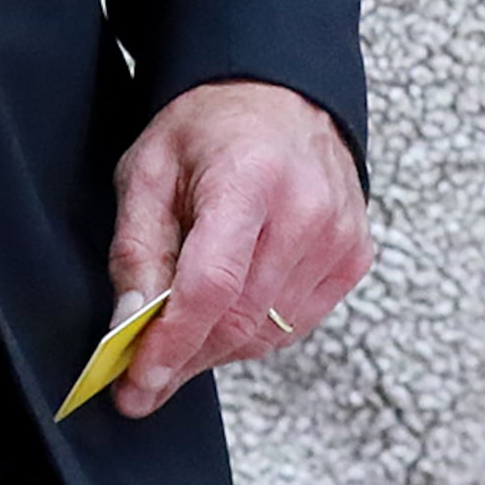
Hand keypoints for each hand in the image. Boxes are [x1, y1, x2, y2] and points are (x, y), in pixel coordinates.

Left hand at [105, 79, 370, 419]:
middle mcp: (307, 211)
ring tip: (180, 334)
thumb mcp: (148, 169)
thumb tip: (130, 328)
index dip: (171, 345)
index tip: (137, 387)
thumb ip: (136, 250)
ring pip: (269, 333)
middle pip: (239, 319)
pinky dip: (254, 331)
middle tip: (142, 375)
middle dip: (185, 357)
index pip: (211, 287)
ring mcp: (339, 237)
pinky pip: (297, 324)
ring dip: (216, 347)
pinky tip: (227, 310)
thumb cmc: (208, 129)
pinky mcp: (354, 257)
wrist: (278, 96)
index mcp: (249, 179)